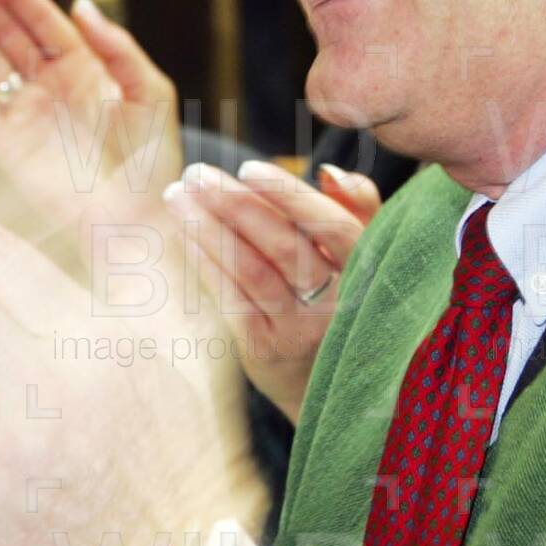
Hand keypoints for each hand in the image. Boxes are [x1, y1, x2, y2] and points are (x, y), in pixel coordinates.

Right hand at [0, 0, 181, 231]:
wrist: (138, 224)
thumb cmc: (152, 165)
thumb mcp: (150, 95)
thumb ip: (120, 49)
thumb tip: (83, 5)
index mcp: (82, 68)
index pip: (39, 19)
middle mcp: (48, 86)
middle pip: (4, 32)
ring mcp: (23, 114)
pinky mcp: (4, 145)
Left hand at [166, 160, 379, 422]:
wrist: (326, 377)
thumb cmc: (342, 293)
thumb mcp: (364, 250)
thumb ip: (357, 207)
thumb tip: (329, 173)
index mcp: (367, 268)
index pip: (331, 227)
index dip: (290, 197)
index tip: (248, 168)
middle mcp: (339, 303)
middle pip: (285, 248)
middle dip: (236, 205)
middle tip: (197, 173)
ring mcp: (300, 330)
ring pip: (252, 272)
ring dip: (210, 229)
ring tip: (177, 195)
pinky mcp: (265, 350)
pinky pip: (232, 298)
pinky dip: (206, 262)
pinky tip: (185, 233)